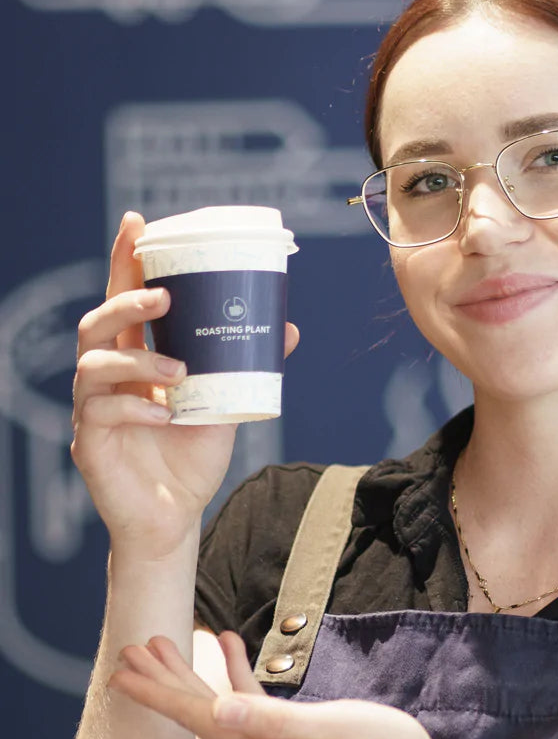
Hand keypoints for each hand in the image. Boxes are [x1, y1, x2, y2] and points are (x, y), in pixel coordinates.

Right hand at [71, 212, 300, 560]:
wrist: (176, 516)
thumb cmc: (192, 457)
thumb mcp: (226, 404)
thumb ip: (246, 367)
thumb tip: (287, 328)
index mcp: (135, 357)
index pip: (122, 298)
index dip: (126, 259)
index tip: (138, 222)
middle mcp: (106, 375)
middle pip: (97, 321)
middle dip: (127, 301)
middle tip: (165, 298)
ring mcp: (92, 407)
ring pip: (93, 363)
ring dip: (138, 359)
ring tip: (179, 372)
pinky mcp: (89, 442)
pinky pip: (101, 411)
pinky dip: (135, 408)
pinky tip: (165, 415)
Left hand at [107, 631, 446, 738]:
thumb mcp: (334, 730)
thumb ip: (275, 721)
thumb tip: (219, 711)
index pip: (197, 718)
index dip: (158, 691)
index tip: (123, 667)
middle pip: (198, 717)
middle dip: (164, 682)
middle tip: (131, 648)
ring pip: (218, 715)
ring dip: (193, 680)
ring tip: (167, 646)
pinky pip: (251, 715)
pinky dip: (236, 683)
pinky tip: (232, 652)